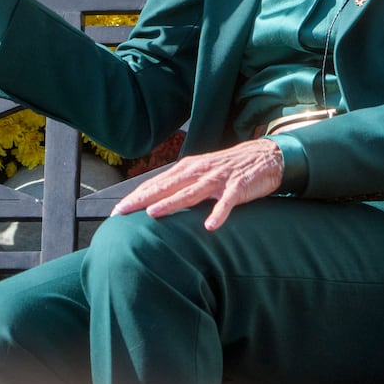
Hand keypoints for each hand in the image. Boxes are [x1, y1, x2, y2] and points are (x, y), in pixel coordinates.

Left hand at [111, 139, 283, 230]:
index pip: (157, 182)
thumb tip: (155, 200)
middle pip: (167, 186)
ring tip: (154, 213)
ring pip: (192, 192)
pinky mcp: (238, 187)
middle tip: (123, 211)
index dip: (137, 195)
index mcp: (189, 167)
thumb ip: (181, 184)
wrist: (265, 156)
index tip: (117, 209)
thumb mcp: (201, 172)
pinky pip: (227, 202)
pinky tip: (210, 226)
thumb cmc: (228, 168)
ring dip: (172, 202)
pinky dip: (219, 213)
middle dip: (143, 199)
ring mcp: (219, 179)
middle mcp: (200, 171)